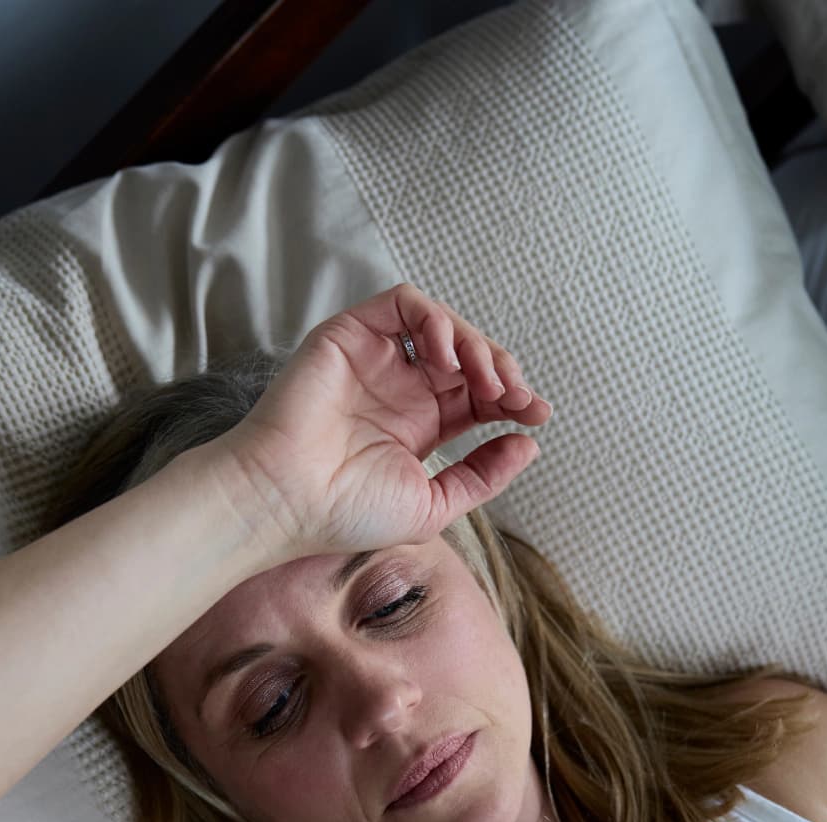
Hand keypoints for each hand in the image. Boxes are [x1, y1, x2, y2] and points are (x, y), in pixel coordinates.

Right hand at [216, 281, 551, 559]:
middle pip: (469, 357)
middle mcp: (400, 388)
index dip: (513, 397)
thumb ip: (483, 475)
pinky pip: (404, 304)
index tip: (537, 415)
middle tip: (517, 397)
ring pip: (444, 325)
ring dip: (477, 344)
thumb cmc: (347, 513)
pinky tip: (445, 359)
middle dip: (504, 370)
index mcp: (419, 426)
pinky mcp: (352, 334)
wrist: (289, 500)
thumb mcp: (434, 504)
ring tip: (487, 380)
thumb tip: (528, 444)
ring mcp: (377, 359)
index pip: (478, 394)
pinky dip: (436, 320)